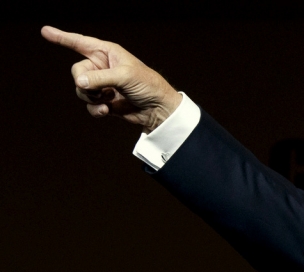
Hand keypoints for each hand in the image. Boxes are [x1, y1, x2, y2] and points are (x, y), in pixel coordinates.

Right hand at [41, 26, 182, 131]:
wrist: (159, 109)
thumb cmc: (148, 85)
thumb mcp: (125, 76)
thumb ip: (101, 78)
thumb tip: (79, 82)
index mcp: (108, 53)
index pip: (80, 42)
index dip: (62, 37)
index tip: (45, 31)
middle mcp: (102, 67)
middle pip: (77, 71)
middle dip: (85, 81)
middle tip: (101, 89)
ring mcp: (102, 85)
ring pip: (80, 89)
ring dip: (91, 96)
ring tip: (108, 99)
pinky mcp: (104, 101)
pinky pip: (88, 104)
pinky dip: (95, 108)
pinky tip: (106, 110)